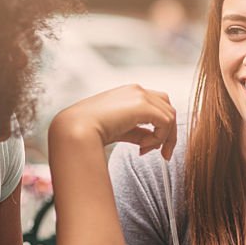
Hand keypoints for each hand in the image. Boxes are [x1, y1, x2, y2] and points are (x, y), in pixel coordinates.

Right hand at [50, 85, 176, 159]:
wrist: (76, 129)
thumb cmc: (91, 131)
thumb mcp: (120, 130)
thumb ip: (138, 132)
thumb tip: (154, 142)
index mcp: (130, 93)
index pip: (158, 104)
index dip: (160, 126)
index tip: (148, 148)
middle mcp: (137, 90)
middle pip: (168, 108)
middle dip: (169, 132)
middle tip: (163, 154)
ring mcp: (140, 95)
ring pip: (170, 115)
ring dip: (164, 137)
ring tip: (146, 151)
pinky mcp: (142, 105)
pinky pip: (166, 122)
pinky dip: (160, 138)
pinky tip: (143, 148)